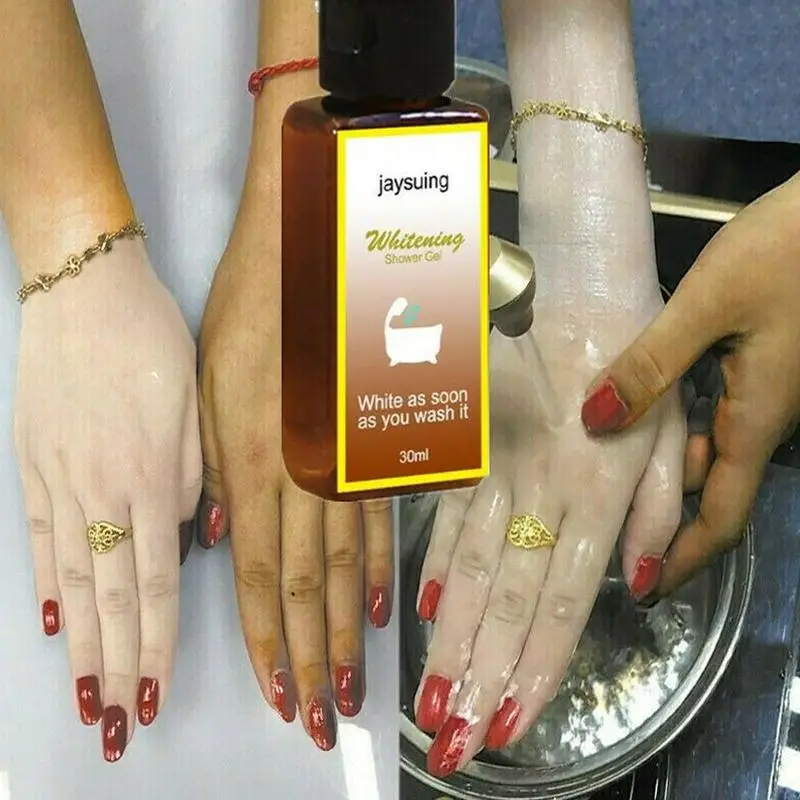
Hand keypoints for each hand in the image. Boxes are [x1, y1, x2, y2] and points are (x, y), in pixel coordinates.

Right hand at [14, 238, 200, 760]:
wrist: (86, 289)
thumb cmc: (153, 341)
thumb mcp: (197, 404)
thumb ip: (191, 477)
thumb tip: (184, 533)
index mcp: (153, 478)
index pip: (157, 584)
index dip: (157, 645)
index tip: (157, 692)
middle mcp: (103, 490)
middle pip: (111, 598)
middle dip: (118, 667)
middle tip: (118, 724)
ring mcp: (60, 478)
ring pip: (73, 579)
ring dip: (79, 644)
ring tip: (85, 696)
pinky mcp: (32, 461)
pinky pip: (41, 535)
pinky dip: (47, 582)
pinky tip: (52, 621)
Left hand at [197, 204, 393, 750]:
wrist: (317, 259)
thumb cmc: (253, 315)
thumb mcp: (210, 390)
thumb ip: (219, 471)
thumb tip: (222, 537)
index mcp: (257, 462)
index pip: (258, 577)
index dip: (268, 643)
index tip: (279, 693)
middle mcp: (308, 475)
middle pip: (307, 587)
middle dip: (312, 659)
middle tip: (323, 717)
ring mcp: (350, 461)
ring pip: (347, 566)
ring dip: (346, 631)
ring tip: (353, 682)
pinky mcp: (378, 443)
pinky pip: (379, 521)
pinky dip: (376, 571)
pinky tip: (380, 608)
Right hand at [415, 241, 686, 776]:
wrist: (575, 286)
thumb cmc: (638, 357)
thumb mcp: (676, 429)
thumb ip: (660, 511)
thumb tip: (640, 587)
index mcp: (598, 492)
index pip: (561, 601)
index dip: (534, 668)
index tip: (506, 724)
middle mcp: (541, 492)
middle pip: (506, 600)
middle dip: (477, 676)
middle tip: (449, 739)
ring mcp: (496, 469)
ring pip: (468, 567)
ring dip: (448, 636)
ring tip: (427, 694)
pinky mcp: (469, 445)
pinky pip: (446, 509)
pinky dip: (433, 562)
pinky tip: (421, 608)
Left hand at [581, 171, 799, 596]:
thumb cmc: (789, 251)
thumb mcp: (708, 305)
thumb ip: (652, 364)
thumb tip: (594, 422)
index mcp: (757, 419)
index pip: (722, 515)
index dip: (683, 557)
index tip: (643, 588)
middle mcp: (762, 415)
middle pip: (708, 486)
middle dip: (658, 510)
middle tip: (594, 518)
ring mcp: (763, 389)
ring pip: (705, 446)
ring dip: (658, 464)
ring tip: (594, 465)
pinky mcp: (758, 360)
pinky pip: (709, 408)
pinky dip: (669, 420)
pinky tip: (630, 403)